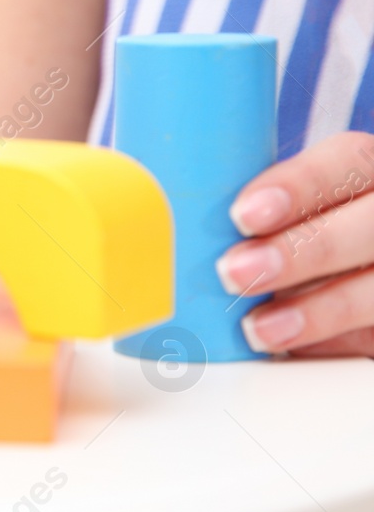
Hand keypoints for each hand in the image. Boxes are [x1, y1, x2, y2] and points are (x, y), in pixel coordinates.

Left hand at [216, 131, 373, 355]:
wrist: (346, 274)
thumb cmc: (293, 232)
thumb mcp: (285, 209)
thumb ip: (250, 212)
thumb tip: (160, 226)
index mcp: (364, 172)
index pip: (345, 161)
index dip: (296, 186)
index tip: (242, 214)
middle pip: (368, 225)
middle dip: (299, 251)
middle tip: (233, 273)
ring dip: (316, 309)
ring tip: (258, 328)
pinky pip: (373, 334)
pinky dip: (335, 342)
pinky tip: (295, 350)